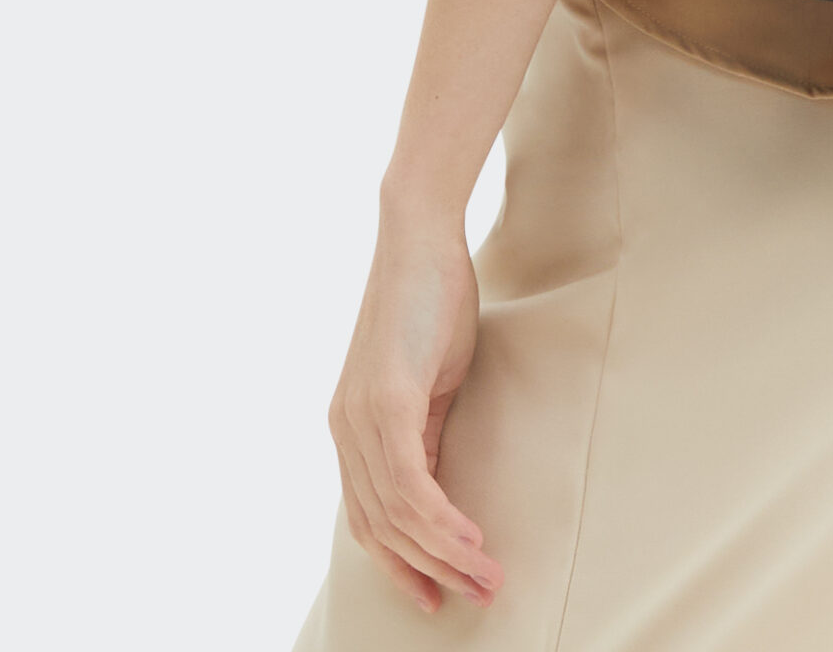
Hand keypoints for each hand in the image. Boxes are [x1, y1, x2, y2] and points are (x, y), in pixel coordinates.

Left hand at [328, 205, 506, 615]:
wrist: (419, 237)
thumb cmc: (430, 301)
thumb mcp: (426, 381)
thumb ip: (422, 434)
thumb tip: (435, 489)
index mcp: (351, 428)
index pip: (370, 520)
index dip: (403, 565)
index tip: (439, 595)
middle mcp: (345, 430)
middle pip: (382, 529)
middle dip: (431, 571)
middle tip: (479, 595)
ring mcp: (360, 417)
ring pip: (398, 515)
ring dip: (446, 555)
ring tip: (487, 576)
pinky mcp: (385, 401)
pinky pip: (409, 483)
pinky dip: (439, 520)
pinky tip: (470, 539)